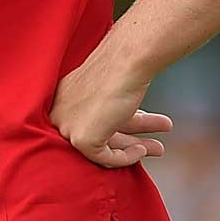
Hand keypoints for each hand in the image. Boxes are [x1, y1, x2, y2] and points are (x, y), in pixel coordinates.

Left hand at [50, 55, 171, 167]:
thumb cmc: (120, 69)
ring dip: (133, 148)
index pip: (90, 122)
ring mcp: (68, 128)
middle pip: (98, 133)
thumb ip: (108, 111)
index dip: (118, 128)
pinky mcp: (81, 140)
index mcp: (63, 99)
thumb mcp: (109, 94)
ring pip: (104, 146)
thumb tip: (121, 124)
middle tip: (154, 144)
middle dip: (129, 139)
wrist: (126, 61)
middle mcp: (60, 113)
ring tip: (159, 149)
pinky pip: (106, 158)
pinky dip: (126, 157)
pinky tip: (142, 149)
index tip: (139, 130)